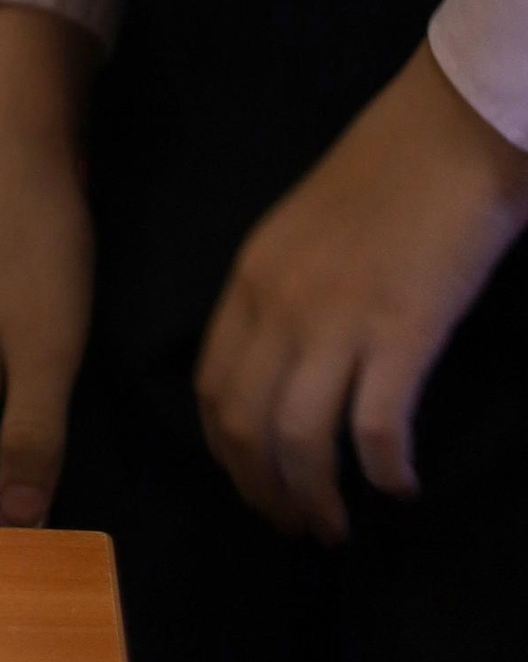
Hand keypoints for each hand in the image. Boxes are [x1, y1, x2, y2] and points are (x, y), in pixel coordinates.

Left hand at [194, 40, 527, 541]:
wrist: (449, 134)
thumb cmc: (385, 177)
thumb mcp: (302, 233)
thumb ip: (282, 294)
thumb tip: (283, 367)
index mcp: (250, 280)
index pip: (212, 388)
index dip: (227, 453)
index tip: (254, 486)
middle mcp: (279, 306)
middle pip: (245, 426)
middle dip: (263, 491)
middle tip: (295, 527)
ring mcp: (338, 321)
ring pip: (300, 441)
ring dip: (314, 499)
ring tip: (336, 527)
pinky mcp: (401, 332)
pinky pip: (374, 428)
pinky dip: (383, 469)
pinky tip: (400, 485)